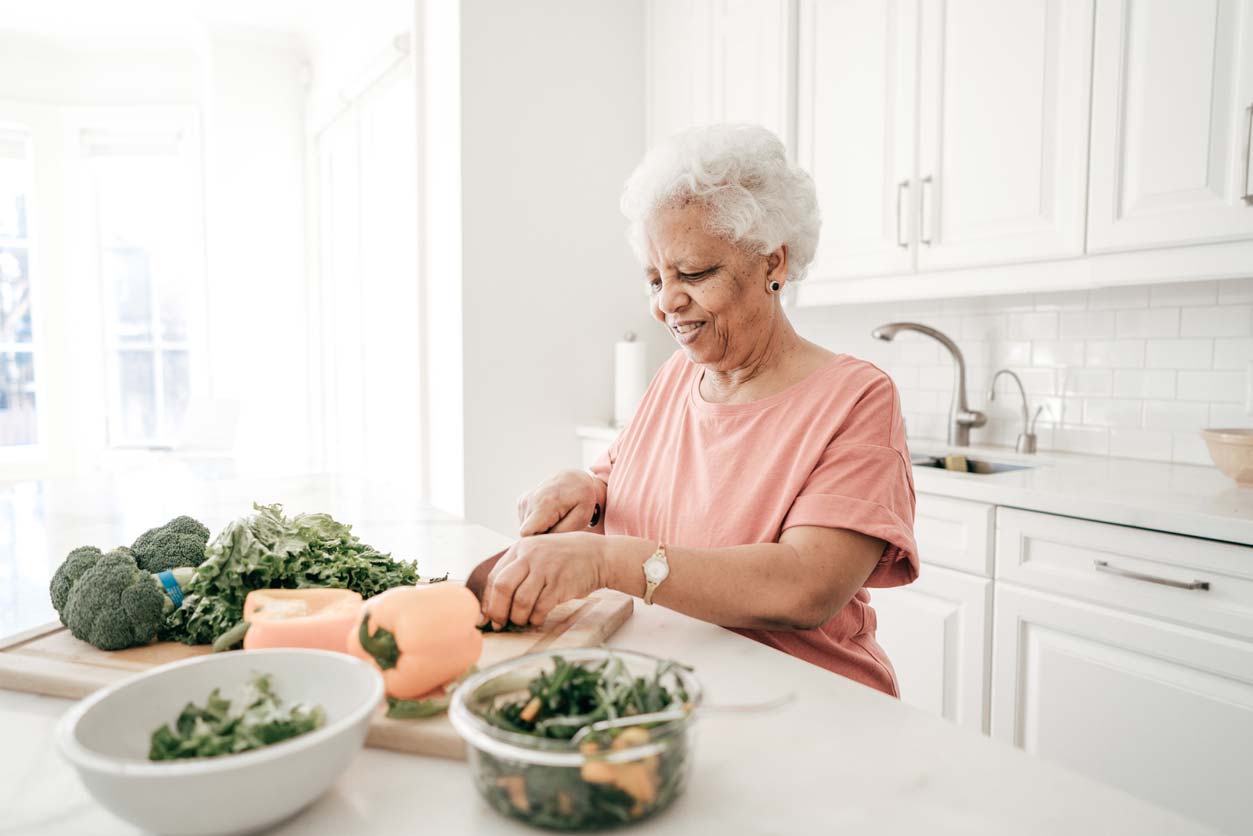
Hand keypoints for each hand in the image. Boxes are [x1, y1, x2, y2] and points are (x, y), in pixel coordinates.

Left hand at [480, 532, 606, 628]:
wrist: (599, 555)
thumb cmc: (566, 558)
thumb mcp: (538, 553)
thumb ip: (518, 570)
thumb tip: (494, 601)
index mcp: (521, 548)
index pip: (494, 576)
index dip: (488, 600)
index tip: (486, 616)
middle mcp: (530, 556)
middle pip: (502, 588)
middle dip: (497, 611)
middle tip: (499, 624)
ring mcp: (546, 569)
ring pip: (520, 601)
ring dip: (518, 618)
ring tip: (522, 622)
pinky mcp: (560, 584)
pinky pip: (540, 608)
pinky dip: (535, 619)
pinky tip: (537, 620)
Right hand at [516, 469, 601, 535]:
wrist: (574, 478)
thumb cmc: (581, 499)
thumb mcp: (580, 517)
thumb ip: (560, 532)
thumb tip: (542, 542)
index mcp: (544, 504)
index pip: (526, 534)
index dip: (539, 540)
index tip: (555, 535)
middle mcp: (530, 500)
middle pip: (526, 533)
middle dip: (542, 535)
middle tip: (559, 525)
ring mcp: (524, 500)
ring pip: (525, 528)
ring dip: (540, 528)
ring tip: (555, 519)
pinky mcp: (522, 501)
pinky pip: (525, 522)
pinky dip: (536, 523)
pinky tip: (549, 515)